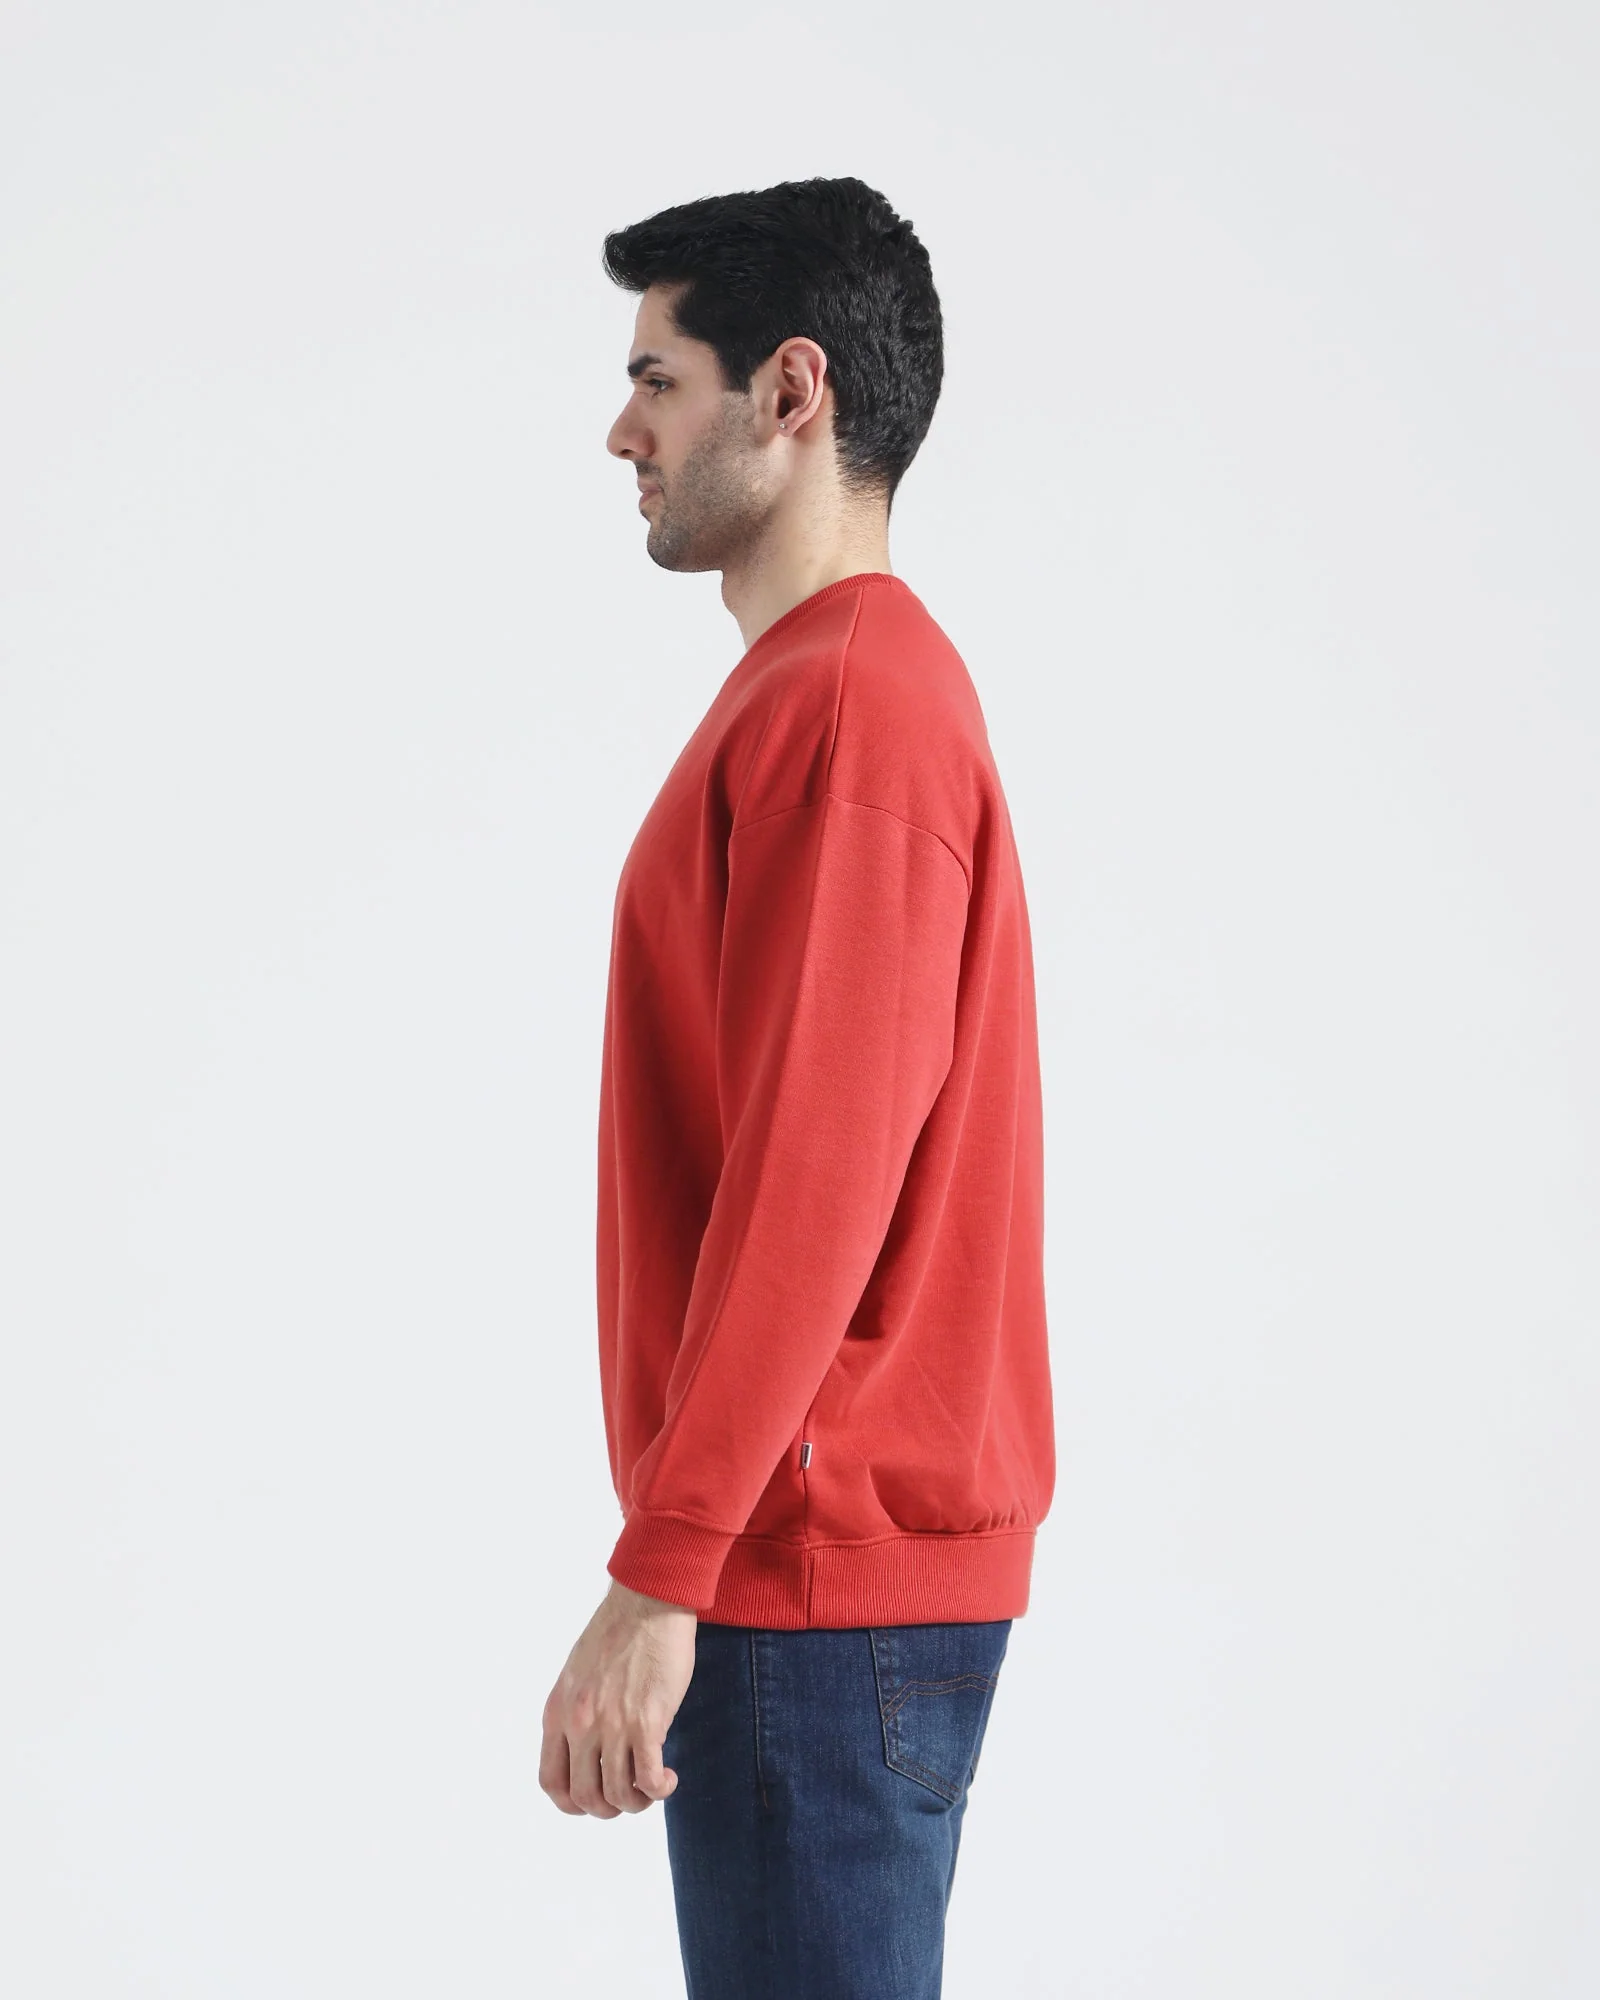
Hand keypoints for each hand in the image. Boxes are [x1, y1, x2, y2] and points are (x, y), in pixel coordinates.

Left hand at [539, 1578, 697, 1816]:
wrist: (647, 1602)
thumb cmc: (617, 1632)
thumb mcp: (576, 1675)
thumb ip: (575, 1712)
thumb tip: (587, 1750)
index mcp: (558, 1712)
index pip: (551, 1781)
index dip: (572, 1803)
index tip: (592, 1800)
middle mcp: (580, 1723)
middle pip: (585, 1797)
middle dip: (607, 1808)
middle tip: (628, 1796)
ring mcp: (613, 1724)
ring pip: (618, 1795)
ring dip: (637, 1802)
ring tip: (652, 1787)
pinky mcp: (647, 1721)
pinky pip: (648, 1778)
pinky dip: (659, 1789)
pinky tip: (668, 1779)